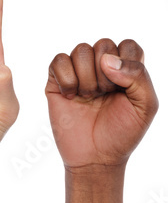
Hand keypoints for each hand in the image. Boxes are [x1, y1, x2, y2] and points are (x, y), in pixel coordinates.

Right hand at [47, 39, 157, 169]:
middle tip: (104, 95)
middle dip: (105, 73)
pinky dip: (66, 78)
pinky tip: (71, 96)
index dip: (126, 63)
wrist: (95, 158)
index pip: (127, 45)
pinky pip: (58, 62)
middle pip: (103, 44)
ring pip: (80, 50)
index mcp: (126, 69)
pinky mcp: (56, 83)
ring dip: (85, 76)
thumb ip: (138, 76)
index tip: (124, 89)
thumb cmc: (123, 133)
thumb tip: (107, 60)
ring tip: (88, 97)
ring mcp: (78, 74)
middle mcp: (101, 68)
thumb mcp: (145, 105)